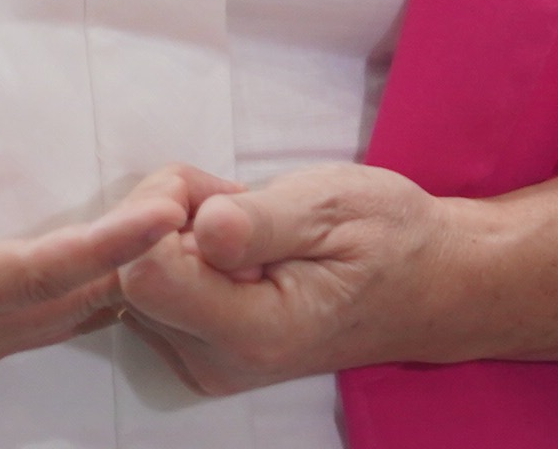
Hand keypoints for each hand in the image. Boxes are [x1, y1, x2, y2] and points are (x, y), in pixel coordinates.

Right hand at [0, 129, 191, 375]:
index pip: (34, 276)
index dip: (105, 247)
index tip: (165, 214)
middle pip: (66, 304)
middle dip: (139, 261)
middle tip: (209, 201)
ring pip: (61, 316)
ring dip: (124, 274)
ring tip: (191, 218)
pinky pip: (43, 313)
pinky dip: (91, 281)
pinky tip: (131, 246)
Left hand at [114, 160, 557, 392]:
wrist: (427, 286)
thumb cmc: (389, 239)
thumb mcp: (336, 208)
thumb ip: (262, 223)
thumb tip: (200, 227)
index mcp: (254, 331)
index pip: (144, 273)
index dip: (163, 214)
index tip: (219, 195)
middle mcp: (217, 361)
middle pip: (130, 271)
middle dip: (173, 216)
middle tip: (244, 203)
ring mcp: (206, 362)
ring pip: (138, 275)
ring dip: (180, 231)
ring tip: (253, 226)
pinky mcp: (200, 351)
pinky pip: (156, 288)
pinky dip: (186, 252)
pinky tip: (239, 246)